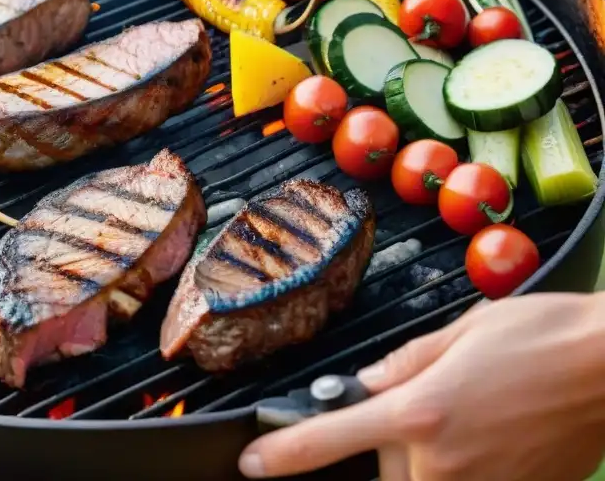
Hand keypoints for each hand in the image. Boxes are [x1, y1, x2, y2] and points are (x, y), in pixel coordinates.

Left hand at [238, 293, 604, 479]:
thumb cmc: (546, 336)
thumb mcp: (461, 332)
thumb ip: (404, 365)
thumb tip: (367, 384)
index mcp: (418, 411)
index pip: (327, 439)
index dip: (282, 455)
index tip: (253, 465)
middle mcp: (444, 461)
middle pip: (382, 477)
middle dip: (385, 451)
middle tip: (424, 411)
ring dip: (425, 465)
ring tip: (468, 422)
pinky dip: (467, 472)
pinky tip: (494, 438)